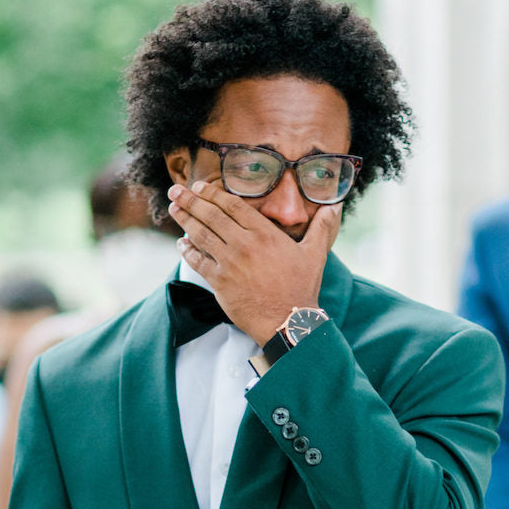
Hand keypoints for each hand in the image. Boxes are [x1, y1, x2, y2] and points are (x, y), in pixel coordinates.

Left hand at [167, 180, 340, 344]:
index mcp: (264, 233)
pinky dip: (187, 250)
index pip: (232, 205)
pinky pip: (198, 261)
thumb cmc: (302, 288)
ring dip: (184, 219)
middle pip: (211, 215)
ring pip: (201, 234)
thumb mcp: (315, 254)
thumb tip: (335, 207)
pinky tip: (181, 243)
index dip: (213, 194)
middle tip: (176, 190)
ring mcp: (229, 263)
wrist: (288, 321)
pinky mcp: (220, 282)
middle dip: (190, 200)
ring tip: (173, 208)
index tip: (200, 187)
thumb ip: (322, 228)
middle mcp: (244, 244)